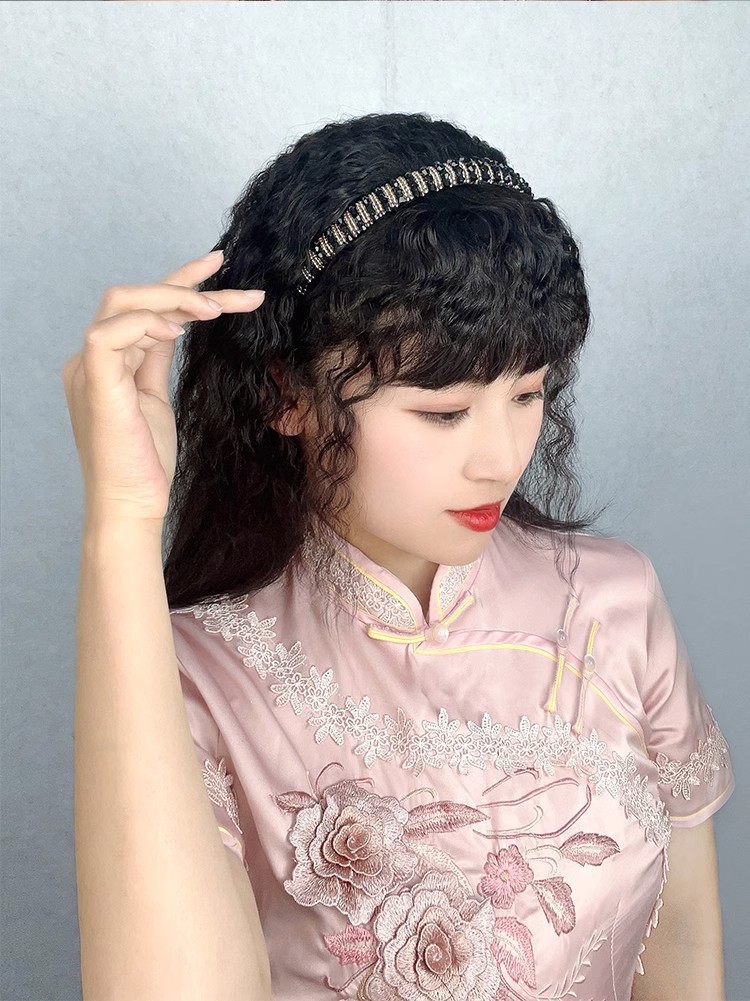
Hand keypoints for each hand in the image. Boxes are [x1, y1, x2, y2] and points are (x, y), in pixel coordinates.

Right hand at [61, 250, 264, 526]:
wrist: (131, 505)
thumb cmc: (144, 462)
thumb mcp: (156, 399)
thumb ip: (156, 359)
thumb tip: (175, 325)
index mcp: (106, 360)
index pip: (141, 305)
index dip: (179, 280)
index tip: (218, 264)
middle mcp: (92, 358)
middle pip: (134, 296)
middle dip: (187, 284)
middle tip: (241, 295)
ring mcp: (89, 369)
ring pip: (122, 303)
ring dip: (174, 299)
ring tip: (217, 310)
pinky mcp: (94, 384)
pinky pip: (107, 334)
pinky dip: (144, 324)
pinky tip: (177, 332)